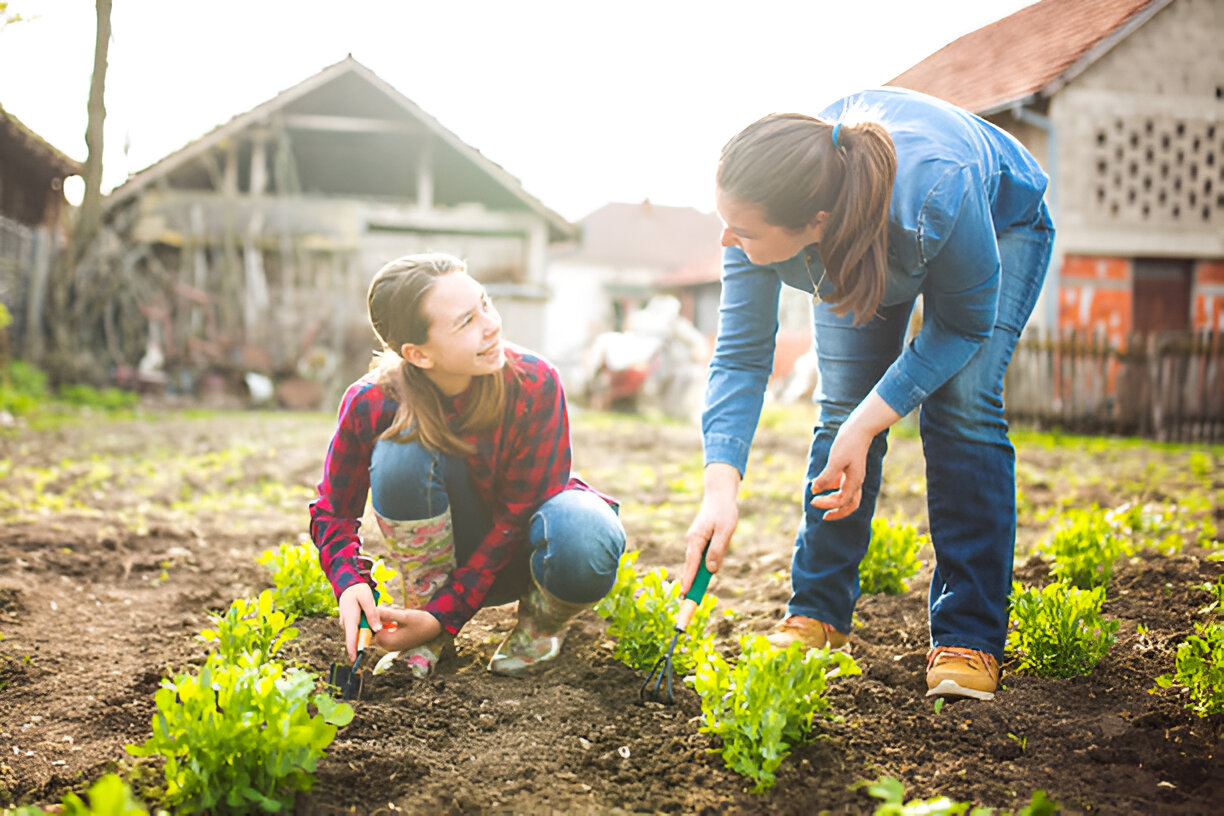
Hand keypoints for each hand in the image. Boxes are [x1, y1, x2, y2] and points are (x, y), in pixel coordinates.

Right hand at [338, 582, 381, 661]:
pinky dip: (366, 628)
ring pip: (359, 633)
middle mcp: (346, 623)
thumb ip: (372, 613)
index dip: (352, 648)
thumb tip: (377, 629)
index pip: (351, 636)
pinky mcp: (350, 622)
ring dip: (368, 633)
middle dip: (366, 640)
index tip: (353, 659)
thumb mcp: (367, 598)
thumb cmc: (358, 590)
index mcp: (350, 618)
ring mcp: (347, 623)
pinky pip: (359, 629)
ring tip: (379, 625)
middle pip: (356, 637)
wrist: (348, 585)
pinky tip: (374, 623)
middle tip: (380, 633)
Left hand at [372, 607, 442, 650]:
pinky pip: (387, 635)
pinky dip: (386, 628)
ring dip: (381, 624)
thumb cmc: (421, 621)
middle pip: (374, 634)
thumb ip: (388, 614)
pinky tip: (392, 619)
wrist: (436, 626)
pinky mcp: (398, 644)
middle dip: (375, 622)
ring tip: (386, 613)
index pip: (371, 632)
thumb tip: (373, 610)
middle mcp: (390, 647)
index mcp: (390, 642)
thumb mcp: (404, 615)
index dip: (370, 620)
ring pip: (380, 634)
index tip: (371, 609)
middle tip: (379, 610)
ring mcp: (394, 647)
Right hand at [682, 463, 740, 592]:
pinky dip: (702, 566)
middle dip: (691, 583)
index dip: (688, 580)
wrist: (719, 495)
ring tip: (695, 591)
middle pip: (692, 566)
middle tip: (688, 601)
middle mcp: (693, 541)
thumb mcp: (725, 530)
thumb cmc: (724, 511)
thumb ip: (718, 550)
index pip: (691, 564)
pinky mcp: (701, 540)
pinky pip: (701, 557)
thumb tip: (711, 570)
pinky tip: (707, 572)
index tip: (684, 595)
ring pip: (697, 562)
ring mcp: (696, 541)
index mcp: (696, 539)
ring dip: (698, 575)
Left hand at [809, 423, 872, 521]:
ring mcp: (854, 476)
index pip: (841, 501)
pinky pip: (844, 485)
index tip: (813, 500)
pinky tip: (823, 485)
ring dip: (836, 502)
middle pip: (850, 505)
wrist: (859, 428)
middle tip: (823, 516)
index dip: (827, 504)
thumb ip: (826, 477)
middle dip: (837, 512)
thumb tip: (815, 490)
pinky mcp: (851, 469)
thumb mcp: (835, 461)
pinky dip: (834, 489)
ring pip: (849, 497)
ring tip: (822, 503)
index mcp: (854, 481)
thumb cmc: (848, 443)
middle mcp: (856, 481)